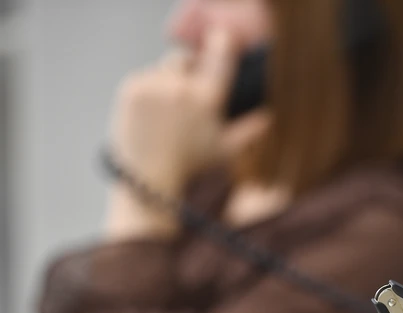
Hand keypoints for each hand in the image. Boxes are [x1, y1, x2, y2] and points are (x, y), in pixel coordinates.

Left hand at [109, 27, 269, 196]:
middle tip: (189, 94)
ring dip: (168, 83)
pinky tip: (154, 115)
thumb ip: (252, 130)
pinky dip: (149, 91)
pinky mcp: (131, 91)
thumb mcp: (228, 151)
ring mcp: (152, 87)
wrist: (150, 182)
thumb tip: (271, 117)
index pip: (220, 54)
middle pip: (186, 59)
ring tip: (170, 114)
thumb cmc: (193, 169)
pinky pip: (144, 78)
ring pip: (163, 70)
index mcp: (207, 99)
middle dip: (189, 71)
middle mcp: (180, 88)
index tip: (224, 39)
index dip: (224, 43)